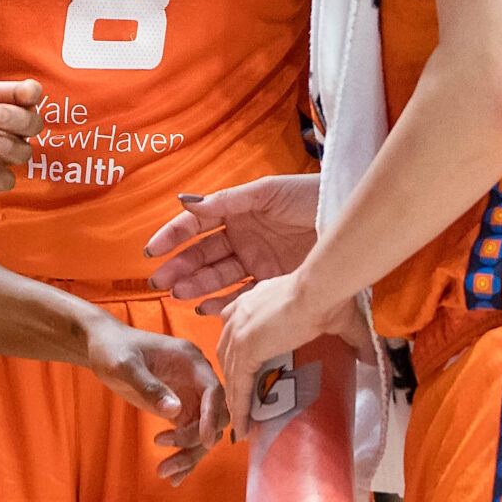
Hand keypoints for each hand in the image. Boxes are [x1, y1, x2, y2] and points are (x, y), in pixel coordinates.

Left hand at [82, 315, 228, 485]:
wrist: (103, 347)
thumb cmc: (112, 349)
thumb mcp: (125, 365)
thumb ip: (149, 386)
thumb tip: (175, 411)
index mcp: (190, 360)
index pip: (213, 390)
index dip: (211, 416)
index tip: (202, 441)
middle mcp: (196, 378)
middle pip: (213, 416)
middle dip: (196, 442)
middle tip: (167, 459)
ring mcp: (189, 395)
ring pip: (203, 432)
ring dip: (190, 454)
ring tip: (164, 472)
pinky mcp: (180, 409)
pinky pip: (190, 436)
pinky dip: (185, 455)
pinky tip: (174, 476)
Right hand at [145, 175, 318, 311]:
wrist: (349, 216)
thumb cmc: (309, 196)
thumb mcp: (266, 192)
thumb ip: (228, 200)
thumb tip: (188, 204)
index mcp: (238, 213)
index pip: (197, 225)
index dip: (173, 236)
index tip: (153, 250)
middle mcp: (243, 238)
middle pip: (203, 255)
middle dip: (180, 267)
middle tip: (161, 282)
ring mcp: (257, 263)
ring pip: (218, 277)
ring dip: (196, 285)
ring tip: (178, 294)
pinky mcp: (273, 284)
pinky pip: (243, 297)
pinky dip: (223, 304)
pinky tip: (206, 308)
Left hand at [213, 271, 354, 440]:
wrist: (319, 291)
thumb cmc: (329, 298)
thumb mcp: (339, 319)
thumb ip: (353, 338)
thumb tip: (371, 358)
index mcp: (256, 300)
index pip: (235, 327)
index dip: (238, 351)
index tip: (246, 369)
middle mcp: (240, 313)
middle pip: (226, 351)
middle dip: (233, 377)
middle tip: (244, 400)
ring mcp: (239, 332)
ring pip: (230, 374)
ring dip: (234, 398)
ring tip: (243, 420)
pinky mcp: (245, 349)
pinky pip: (238, 387)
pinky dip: (239, 409)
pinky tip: (242, 428)